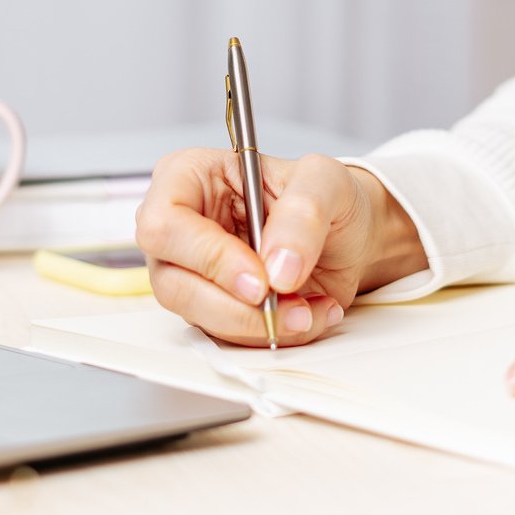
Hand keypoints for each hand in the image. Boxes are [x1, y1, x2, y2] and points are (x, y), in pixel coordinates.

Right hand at [135, 149, 426, 346]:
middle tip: (286, 302)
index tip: (260, 278)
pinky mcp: (214, 308)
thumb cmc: (326, 196)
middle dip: (234, 304)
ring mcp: (192, 273)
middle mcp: (180, 229)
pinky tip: (309, 313)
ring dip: (259, 324)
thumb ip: (302, 213)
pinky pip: (229, 336)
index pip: (165, 224)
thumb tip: (276, 266)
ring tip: (308, 308)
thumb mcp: (326, 182)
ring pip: (198, 317)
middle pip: (172, 282)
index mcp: (188, 178)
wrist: (349, 235)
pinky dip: (274, 333)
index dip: (208, 257)